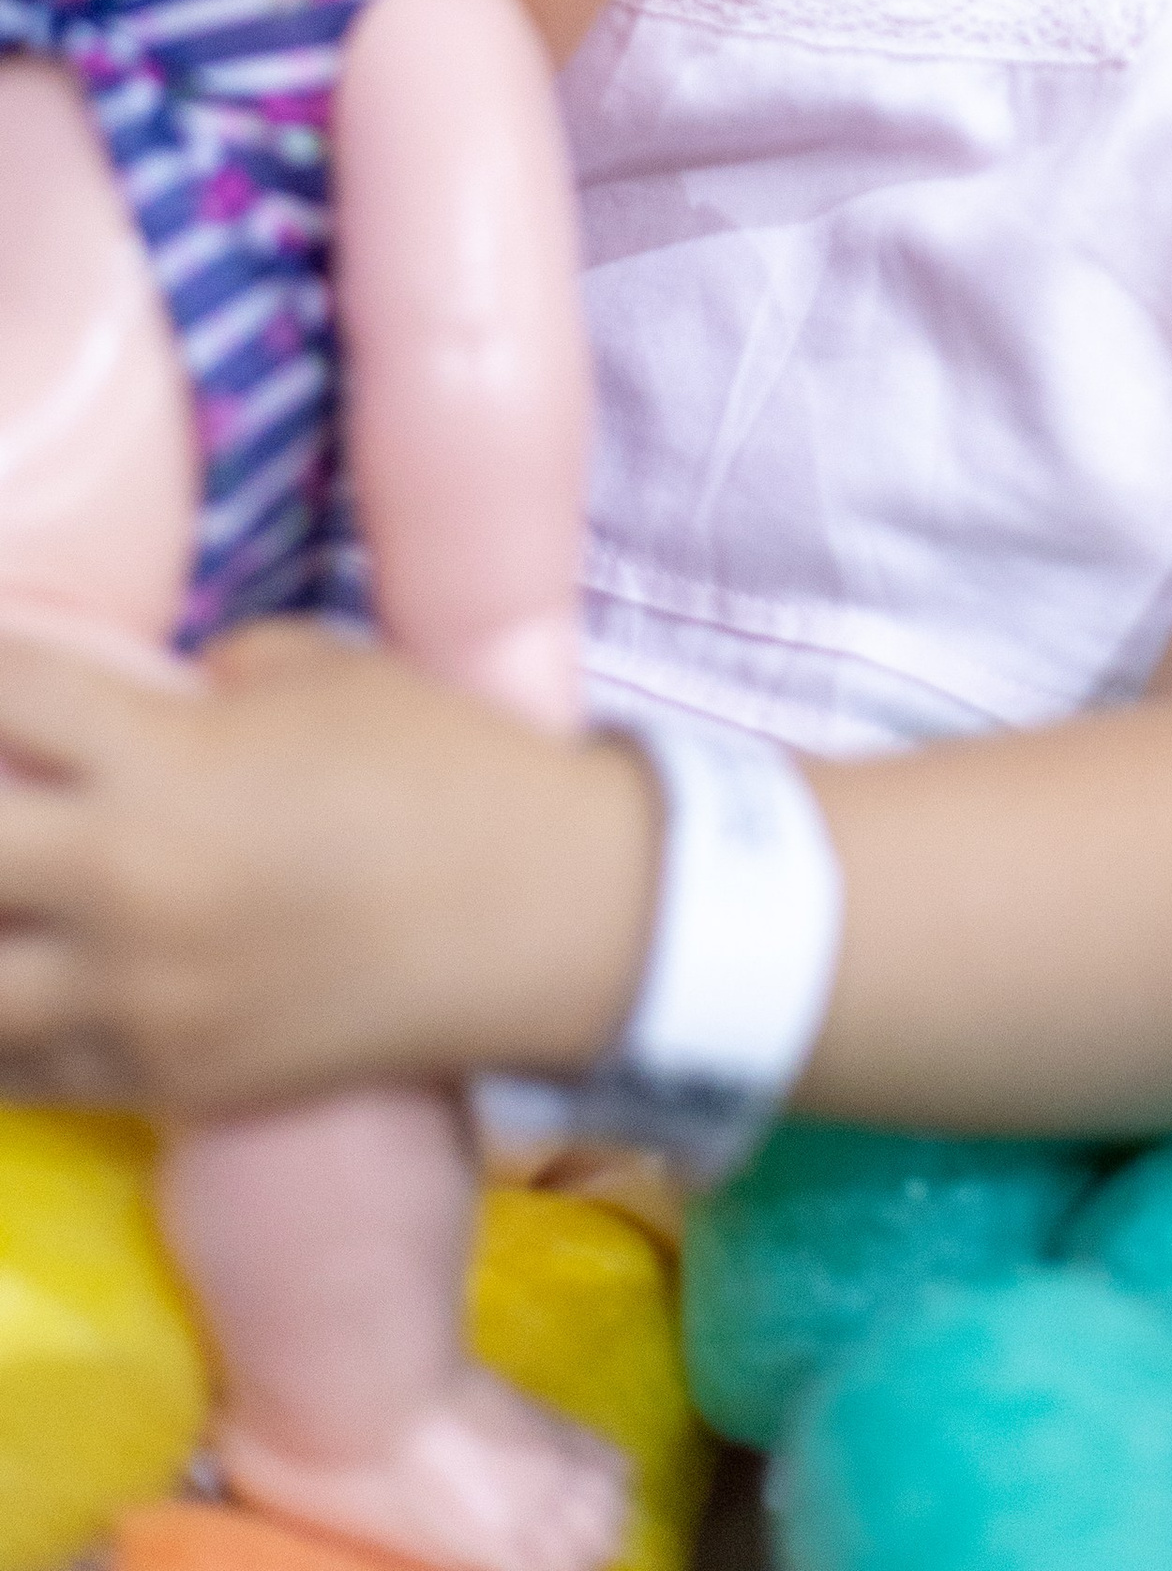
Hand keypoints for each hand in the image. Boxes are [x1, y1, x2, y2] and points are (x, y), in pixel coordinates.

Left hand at [0, 626, 656, 1117]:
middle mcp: (126, 882)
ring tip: (20, 902)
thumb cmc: (440, 762)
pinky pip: (27, 1071)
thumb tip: (129, 703)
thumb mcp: (319, 668)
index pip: (2, 692)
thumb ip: (201, 677)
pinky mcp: (168, 1078)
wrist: (541, 913)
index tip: (0, 673)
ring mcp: (139, 998)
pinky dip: (13, 1027)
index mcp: (164, 759)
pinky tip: (35, 984)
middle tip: (6, 794)